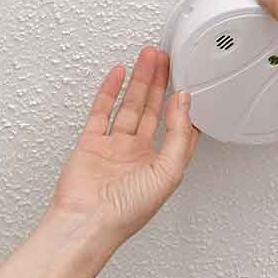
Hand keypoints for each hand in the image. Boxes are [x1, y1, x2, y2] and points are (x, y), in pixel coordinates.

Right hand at [48, 45, 200, 243]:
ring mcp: (114, 147)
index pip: (177, 129)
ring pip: (130, 105)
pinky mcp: (91, 142)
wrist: (87, 221)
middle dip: (161, 83)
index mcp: (159, 165)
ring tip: (148, 57)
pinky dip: (110, 91)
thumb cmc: (126, 211)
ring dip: (140, 81)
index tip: (189, 83)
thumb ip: (179, 136)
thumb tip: (184, 104)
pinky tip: (119, 74)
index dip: (184, 106)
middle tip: (167, 60)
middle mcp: (138, 155)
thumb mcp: (168, 172)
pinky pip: (102, 110)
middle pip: (153, 110)